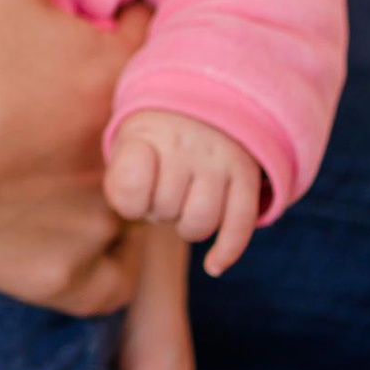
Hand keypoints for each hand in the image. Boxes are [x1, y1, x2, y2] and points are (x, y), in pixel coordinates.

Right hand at [0, 0, 145, 312]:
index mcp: (123, 82)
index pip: (160, 47)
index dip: (130, 31)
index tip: (100, 25)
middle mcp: (127, 159)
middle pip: (158, 133)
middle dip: (134, 112)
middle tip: (78, 96)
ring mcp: (99, 226)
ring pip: (143, 208)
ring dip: (125, 184)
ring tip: (74, 160)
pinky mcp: (63, 276)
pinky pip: (111, 277)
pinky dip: (102, 258)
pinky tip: (72, 226)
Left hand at [105, 107, 263, 277]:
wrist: (205, 103)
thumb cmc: (156, 142)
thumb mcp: (128, 147)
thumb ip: (123, 183)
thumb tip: (139, 213)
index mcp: (149, 133)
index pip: (129, 188)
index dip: (131, 203)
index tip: (136, 190)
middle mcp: (186, 143)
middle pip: (165, 209)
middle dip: (160, 211)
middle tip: (164, 190)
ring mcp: (219, 159)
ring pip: (201, 221)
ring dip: (187, 227)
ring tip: (185, 206)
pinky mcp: (246, 175)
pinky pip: (241, 224)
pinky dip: (227, 252)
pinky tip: (212, 267)